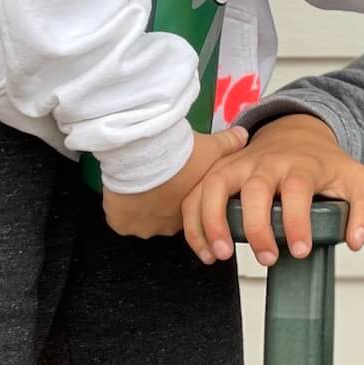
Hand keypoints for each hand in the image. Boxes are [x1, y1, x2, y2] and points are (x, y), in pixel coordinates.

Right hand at [102, 125, 249, 237]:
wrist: (145, 153)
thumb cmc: (180, 155)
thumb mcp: (211, 147)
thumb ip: (228, 143)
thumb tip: (244, 137)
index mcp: (190, 213)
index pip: (188, 214)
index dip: (182, 198)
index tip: (177, 183)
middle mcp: (166, 227)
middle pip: (164, 219)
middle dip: (162, 203)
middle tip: (158, 181)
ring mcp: (142, 227)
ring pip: (141, 219)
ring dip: (140, 204)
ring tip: (139, 182)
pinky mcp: (120, 222)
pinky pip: (119, 218)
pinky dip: (119, 206)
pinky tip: (121, 190)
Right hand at [182, 114, 363, 266]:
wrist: (298, 130)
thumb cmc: (325, 163)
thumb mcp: (357, 181)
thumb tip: (356, 240)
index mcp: (301, 165)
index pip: (298, 189)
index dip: (297, 221)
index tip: (301, 250)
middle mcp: (266, 163)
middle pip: (255, 188)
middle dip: (256, 226)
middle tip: (267, 258)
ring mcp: (239, 165)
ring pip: (215, 185)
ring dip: (212, 221)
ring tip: (220, 255)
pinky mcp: (219, 171)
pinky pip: (196, 193)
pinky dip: (193, 221)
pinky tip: (203, 249)